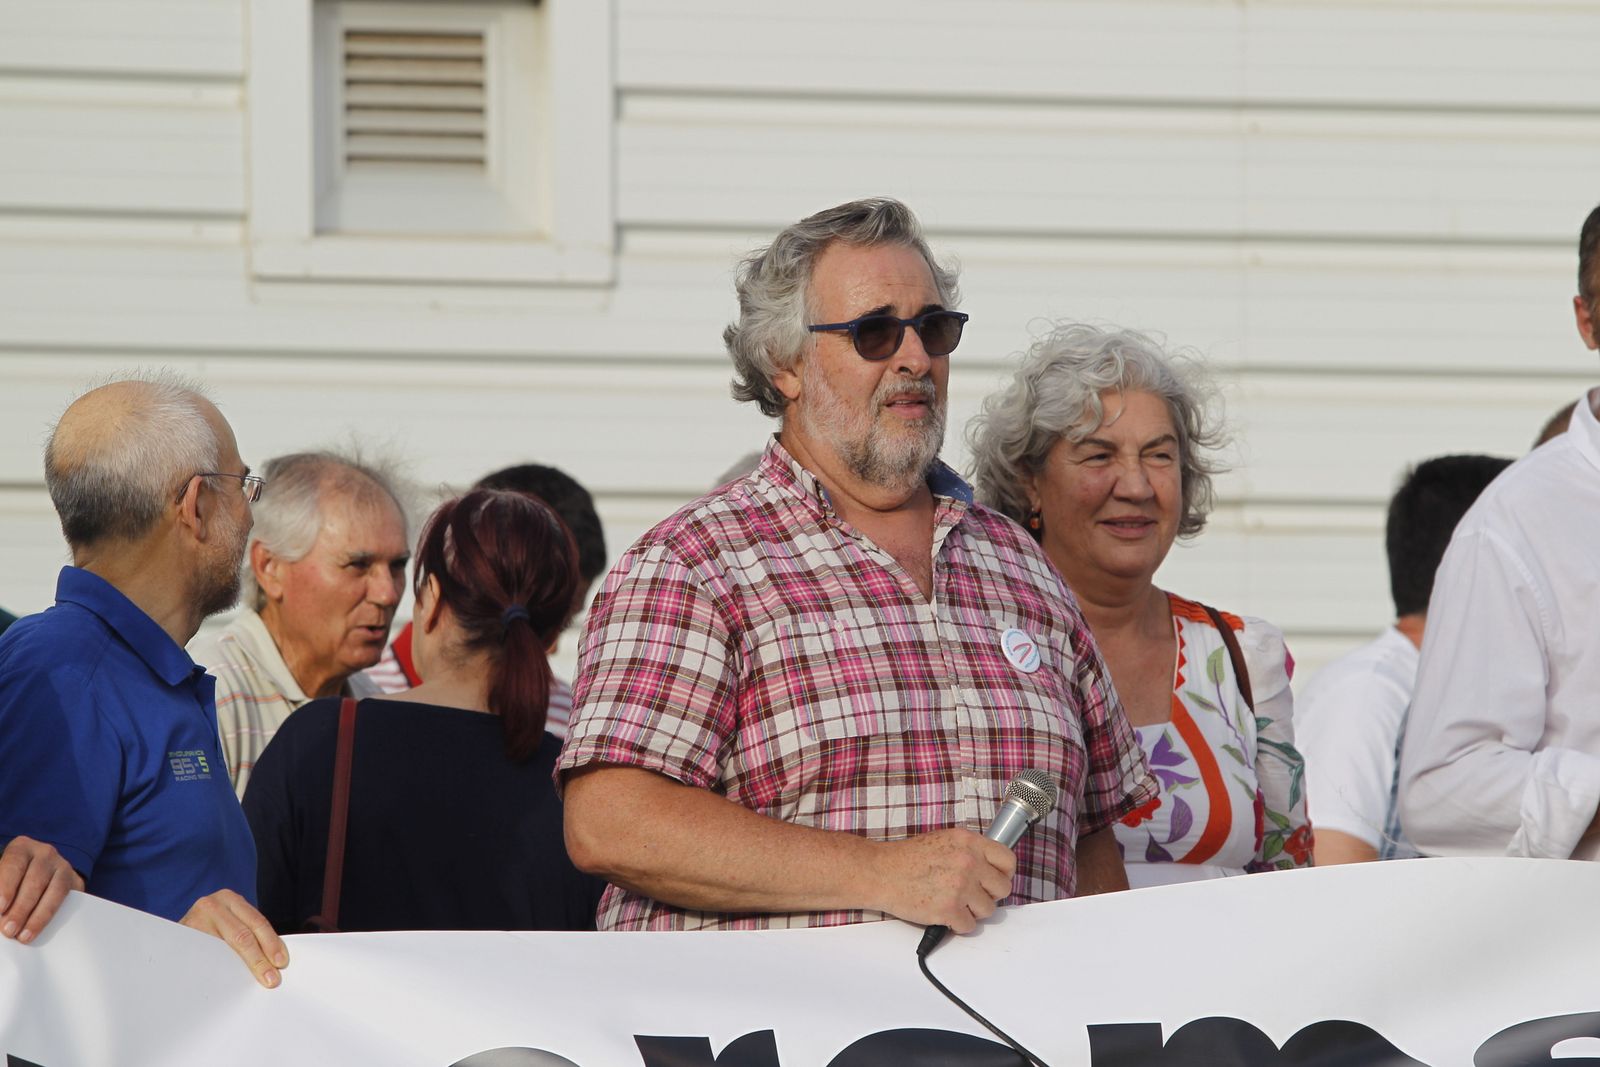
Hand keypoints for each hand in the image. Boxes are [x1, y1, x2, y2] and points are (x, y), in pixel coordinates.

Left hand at [0, 836, 83, 942]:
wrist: (40, 874)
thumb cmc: (11, 878)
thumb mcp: (2, 877)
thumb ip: (0, 891)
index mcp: (21, 848)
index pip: (13, 865)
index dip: (6, 887)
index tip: (0, 908)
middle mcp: (45, 853)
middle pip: (34, 882)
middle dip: (20, 909)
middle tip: (8, 930)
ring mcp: (63, 866)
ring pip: (54, 892)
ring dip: (38, 917)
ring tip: (23, 936)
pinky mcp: (75, 881)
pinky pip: (67, 900)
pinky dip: (53, 916)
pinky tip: (41, 929)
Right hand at [180, 889, 288, 988]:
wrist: (173, 935)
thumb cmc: (209, 931)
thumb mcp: (230, 924)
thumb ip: (249, 935)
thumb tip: (275, 960)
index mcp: (231, 900)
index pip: (257, 923)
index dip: (271, 943)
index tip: (282, 963)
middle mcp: (213, 904)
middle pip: (242, 935)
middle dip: (259, 960)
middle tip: (271, 979)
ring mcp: (194, 919)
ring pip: (224, 947)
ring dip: (241, 967)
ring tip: (252, 981)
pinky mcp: (182, 937)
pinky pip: (205, 956)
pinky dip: (219, 969)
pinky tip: (228, 981)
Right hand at [872, 828, 1015, 932]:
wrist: (881, 872)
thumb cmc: (907, 858)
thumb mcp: (944, 840)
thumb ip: (970, 851)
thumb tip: (990, 868)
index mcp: (969, 842)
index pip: (1008, 860)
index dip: (1004, 873)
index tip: (996, 879)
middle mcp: (969, 862)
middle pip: (1002, 888)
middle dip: (989, 895)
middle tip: (973, 895)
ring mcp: (960, 887)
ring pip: (988, 910)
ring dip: (973, 911)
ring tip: (954, 903)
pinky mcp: (949, 909)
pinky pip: (969, 926)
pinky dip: (958, 924)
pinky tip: (945, 914)